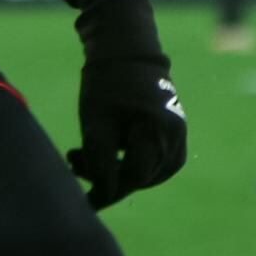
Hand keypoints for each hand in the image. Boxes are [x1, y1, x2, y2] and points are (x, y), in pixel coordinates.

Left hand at [66, 0, 187, 209]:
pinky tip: (114, 155)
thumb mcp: (96, 123)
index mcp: (153, 128)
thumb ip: (99, 161)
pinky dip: (136, 166)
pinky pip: (159, 165)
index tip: (83, 200)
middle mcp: (172, 135)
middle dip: (108, 179)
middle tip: (76, 162)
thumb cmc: (106, 87)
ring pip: (150, 174)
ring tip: (89, 157)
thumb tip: (103, 196)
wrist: (129, 55)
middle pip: (140, 177)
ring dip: (120, 173)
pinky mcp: (178, 136)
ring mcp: (179, 135)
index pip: (130, 176)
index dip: (105, 191)